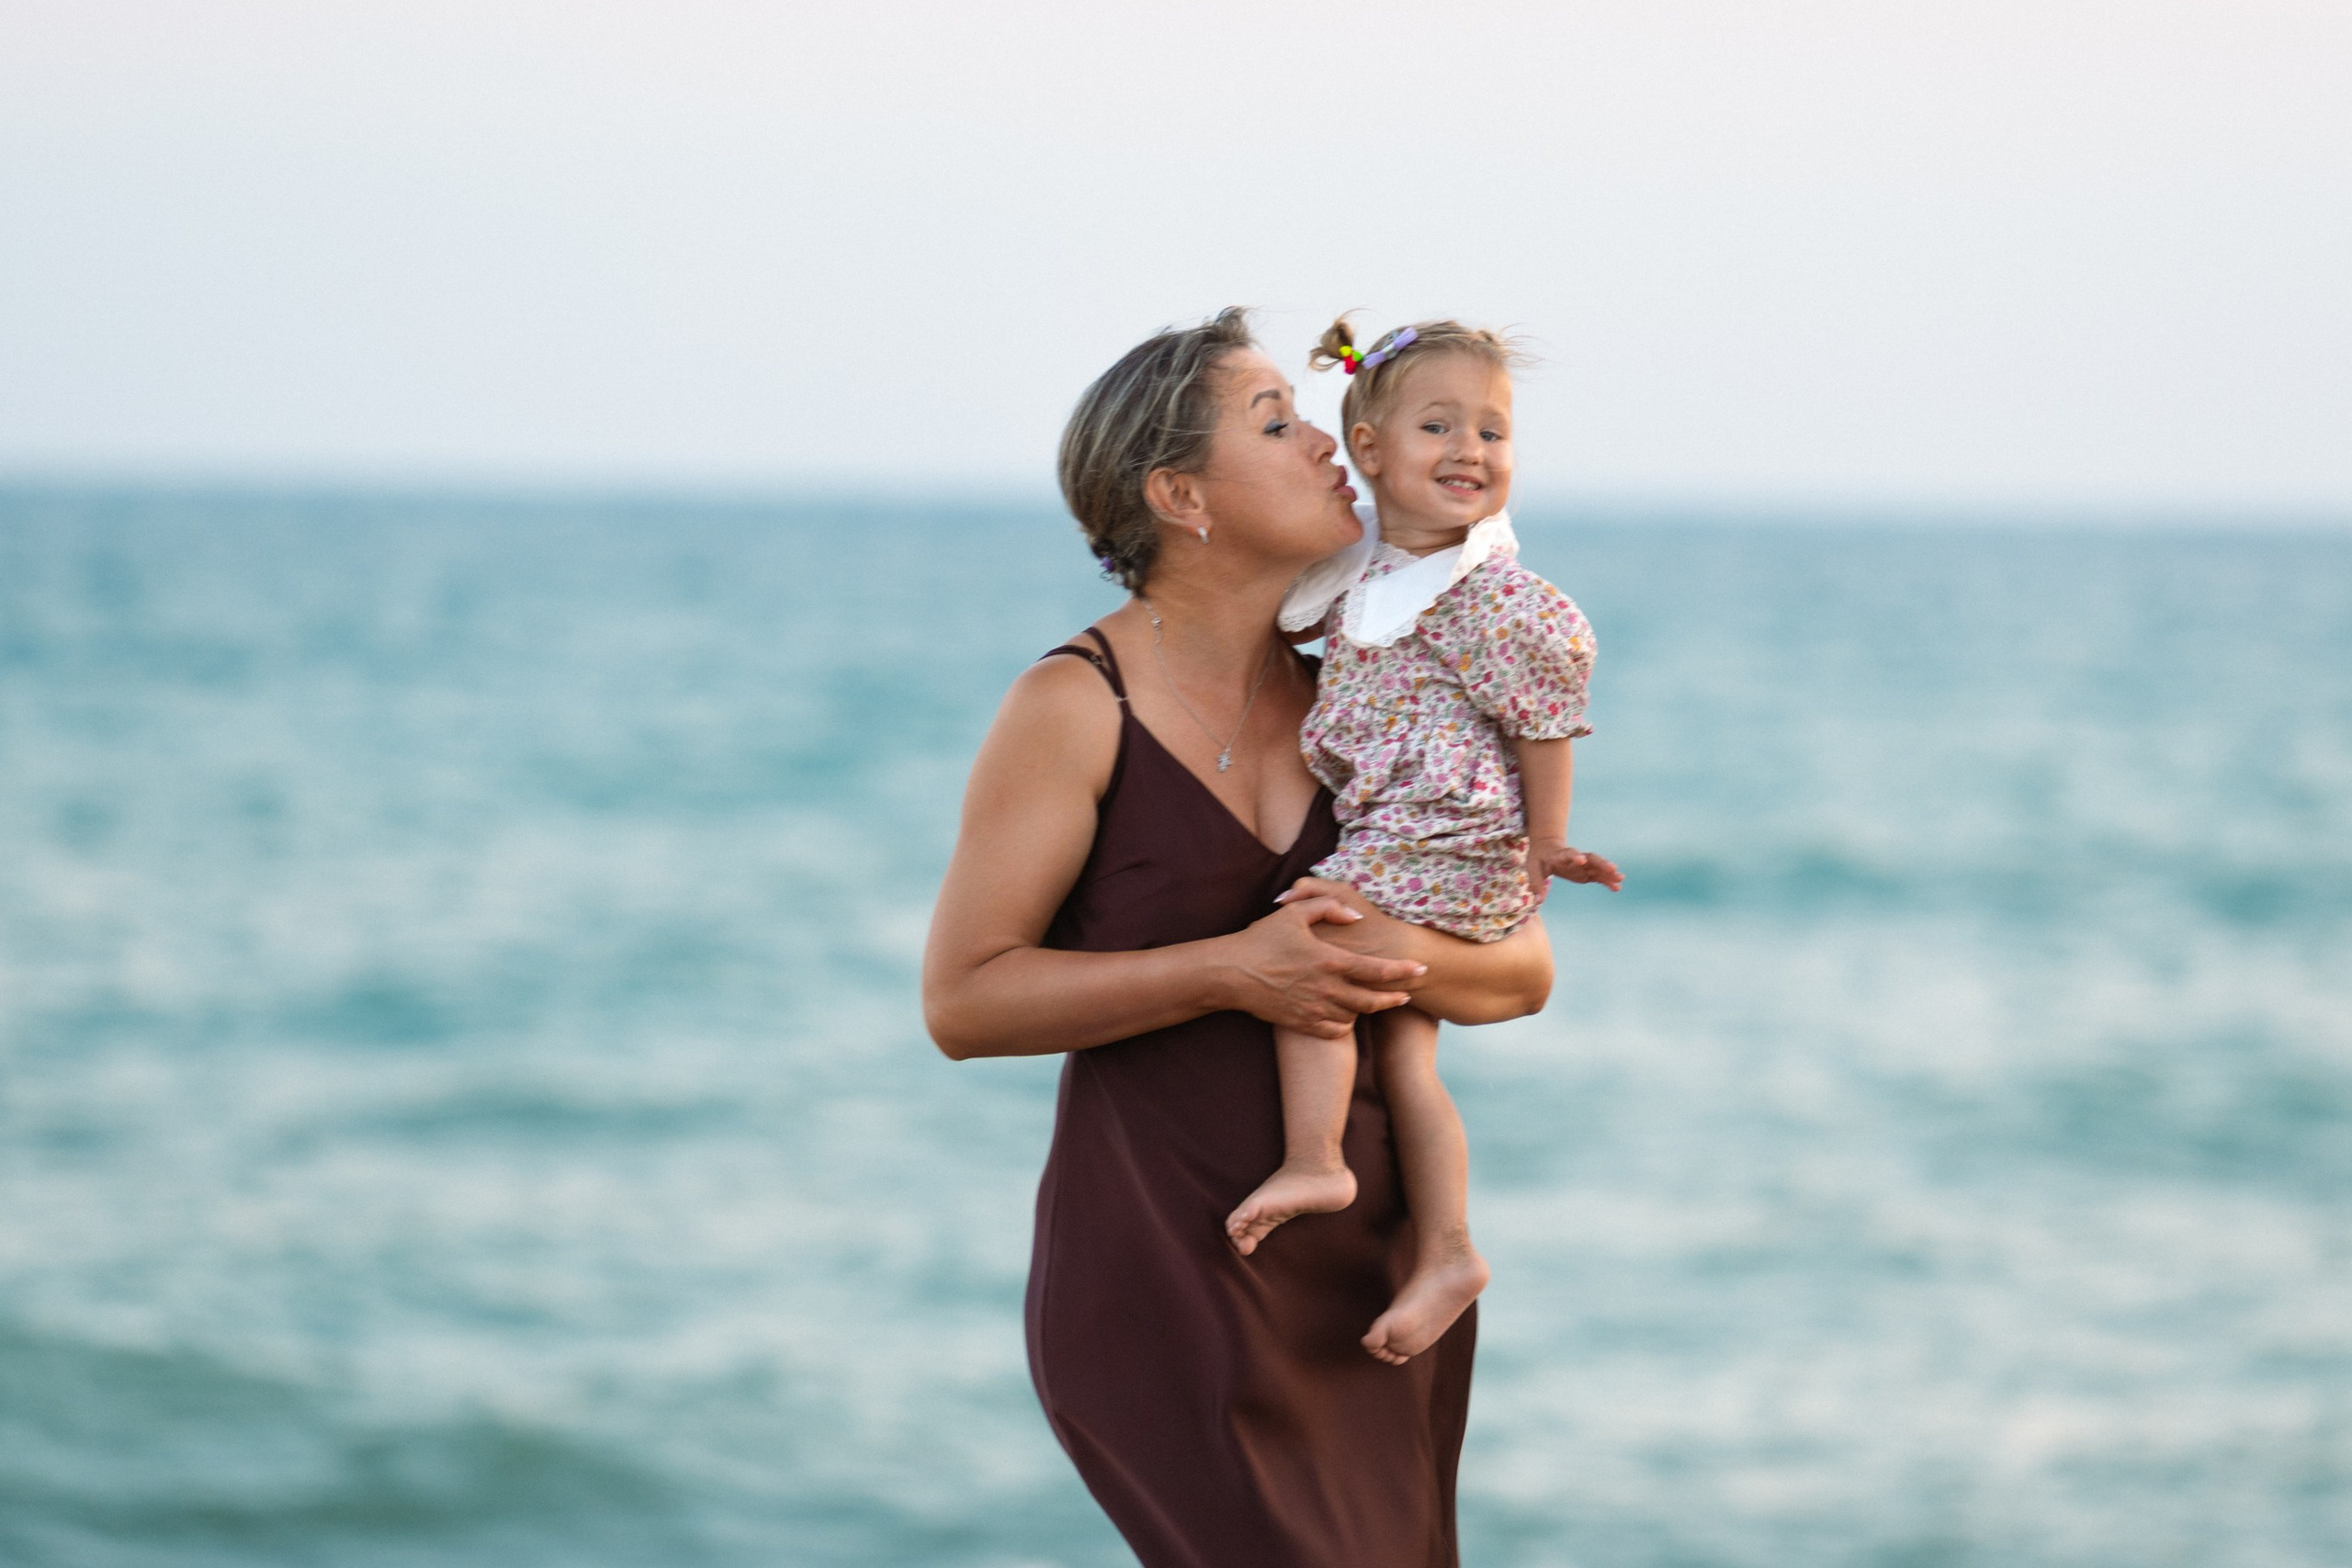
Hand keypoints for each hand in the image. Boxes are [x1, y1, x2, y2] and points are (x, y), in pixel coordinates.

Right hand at [1217, 896, 1424, 1037]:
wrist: (1230, 974)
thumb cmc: (1261, 939)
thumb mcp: (1294, 913)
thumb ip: (1329, 907)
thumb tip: (1356, 916)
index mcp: (1329, 960)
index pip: (1376, 969)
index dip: (1402, 971)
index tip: (1421, 970)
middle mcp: (1326, 988)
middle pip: (1372, 1000)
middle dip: (1393, 999)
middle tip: (1406, 996)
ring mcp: (1314, 1009)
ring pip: (1354, 1017)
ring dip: (1365, 1010)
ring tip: (1370, 1002)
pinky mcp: (1301, 1024)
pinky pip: (1334, 1032)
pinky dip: (1345, 1025)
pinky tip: (1345, 1016)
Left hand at [1525, 838, 1622, 902]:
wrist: (1547, 848)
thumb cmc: (1539, 859)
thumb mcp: (1532, 868)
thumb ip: (1536, 883)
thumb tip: (1538, 900)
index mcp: (1559, 855)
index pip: (1568, 854)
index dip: (1574, 856)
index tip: (1581, 859)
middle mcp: (1574, 858)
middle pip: (1590, 858)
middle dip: (1600, 863)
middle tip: (1612, 868)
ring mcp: (1582, 865)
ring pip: (1597, 866)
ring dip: (1608, 872)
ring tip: (1620, 879)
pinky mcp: (1586, 872)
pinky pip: (1598, 876)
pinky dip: (1607, 881)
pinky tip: (1617, 888)